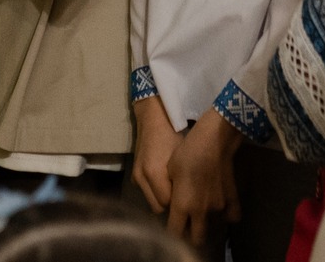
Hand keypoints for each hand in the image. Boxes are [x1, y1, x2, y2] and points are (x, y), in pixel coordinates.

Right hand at [132, 96, 181, 213]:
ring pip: (151, 201)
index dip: (179, 204)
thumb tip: (190, 199)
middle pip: (157, 208)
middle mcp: (141, 177)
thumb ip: (183, 180)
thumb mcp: (183, 157)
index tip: (190, 199)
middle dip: (170, 205)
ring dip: (162, 199)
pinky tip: (166, 182)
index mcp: (154, 172)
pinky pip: (146, 192)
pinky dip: (155, 192)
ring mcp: (136, 176)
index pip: (167, 204)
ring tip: (176, 189)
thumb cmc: (174, 133)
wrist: (154, 116)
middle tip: (184, 197)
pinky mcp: (134, 174)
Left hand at [164, 112, 242, 244]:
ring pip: (212, 228)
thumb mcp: (170, 171)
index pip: (174, 233)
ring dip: (206, 224)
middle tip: (186, 224)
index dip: (171, 232)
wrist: (214, 140)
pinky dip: (225, 217)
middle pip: (196, 239)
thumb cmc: (187, 152)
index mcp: (182, 205)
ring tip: (202, 212)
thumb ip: (170, 193)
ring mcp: (218, 208)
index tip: (171, 224)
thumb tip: (171, 204)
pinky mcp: (232, 200)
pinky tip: (220, 208)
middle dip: (190, 235)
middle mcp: (200, 212)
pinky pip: (231, 218)